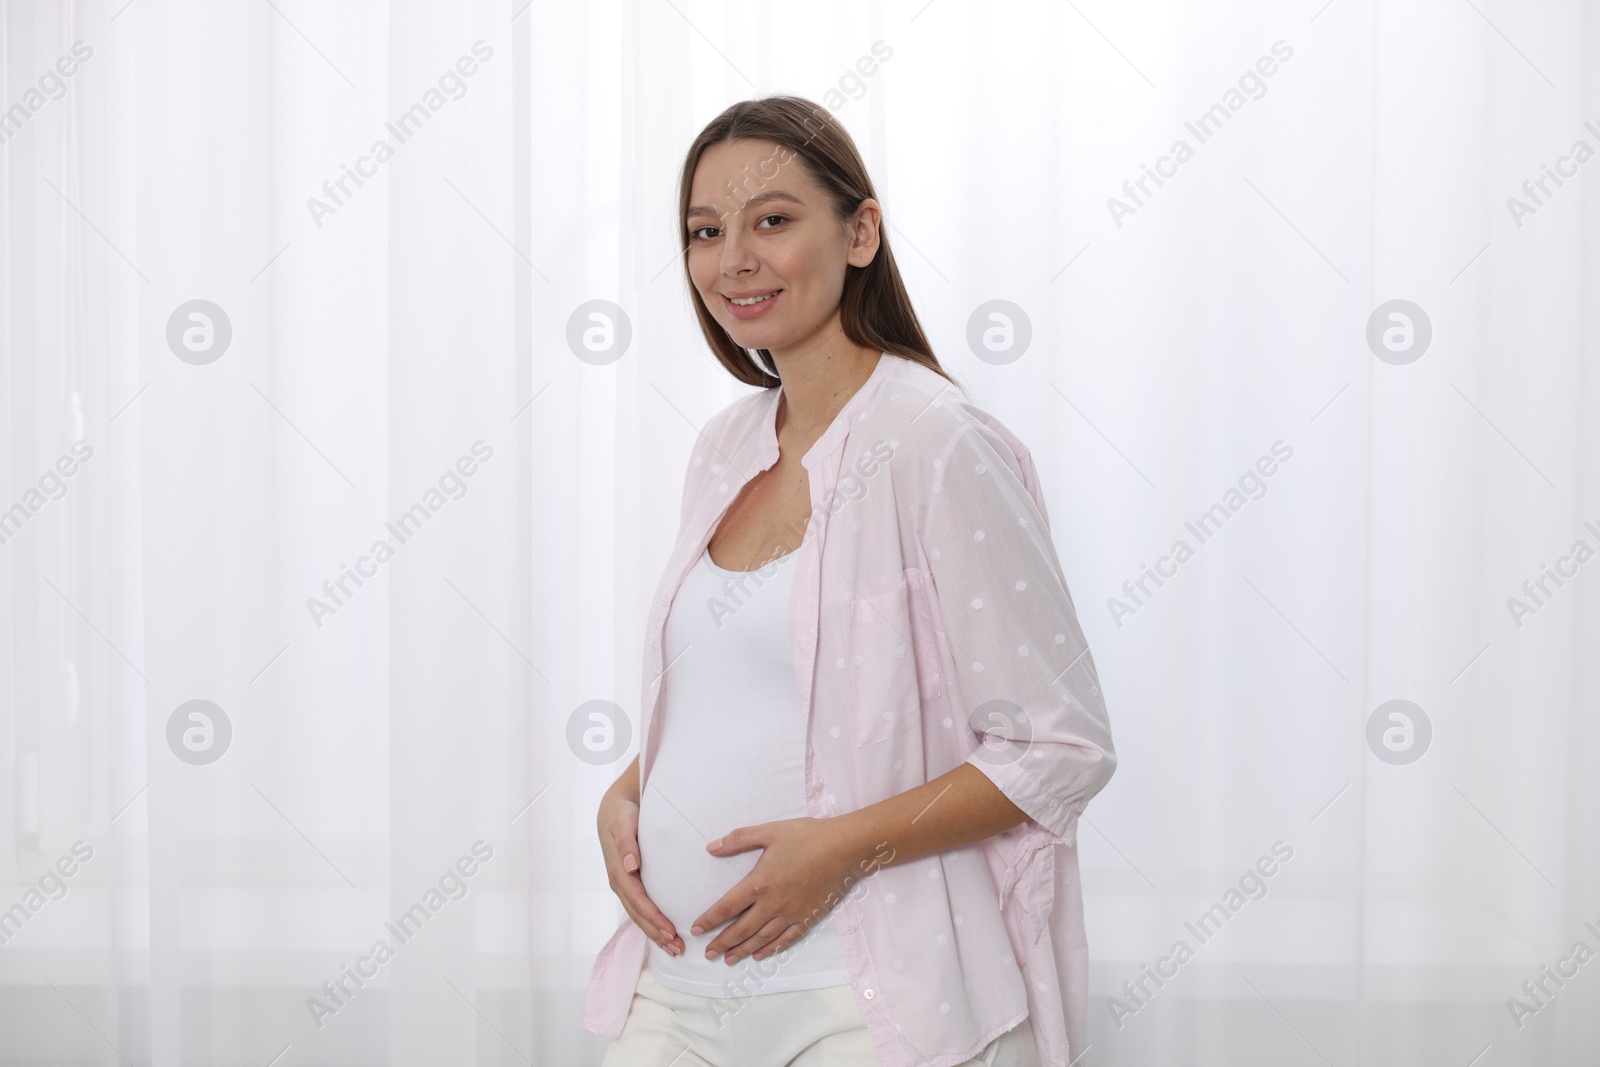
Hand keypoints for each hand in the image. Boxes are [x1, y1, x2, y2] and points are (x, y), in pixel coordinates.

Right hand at [598, 789, 683, 956]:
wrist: (614, 810)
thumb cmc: (622, 815)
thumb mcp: (624, 823)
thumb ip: (627, 844)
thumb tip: (631, 866)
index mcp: (618, 872)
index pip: (638, 901)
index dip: (653, 918)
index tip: (671, 931)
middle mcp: (620, 883)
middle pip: (638, 915)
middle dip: (657, 933)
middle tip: (678, 949)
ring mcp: (624, 886)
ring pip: (639, 916)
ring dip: (655, 934)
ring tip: (675, 949)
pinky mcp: (631, 884)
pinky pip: (640, 908)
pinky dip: (652, 923)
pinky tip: (665, 934)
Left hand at [692, 817, 863, 965]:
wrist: (844, 847)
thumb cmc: (806, 836)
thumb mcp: (769, 831)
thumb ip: (738, 840)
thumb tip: (711, 847)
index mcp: (759, 883)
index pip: (726, 907)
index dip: (709, 920)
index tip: (696, 930)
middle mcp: (772, 904)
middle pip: (741, 929)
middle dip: (722, 943)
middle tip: (708, 954)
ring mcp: (791, 913)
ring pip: (761, 938)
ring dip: (743, 950)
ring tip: (729, 959)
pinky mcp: (807, 917)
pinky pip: (786, 939)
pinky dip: (771, 949)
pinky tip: (761, 954)